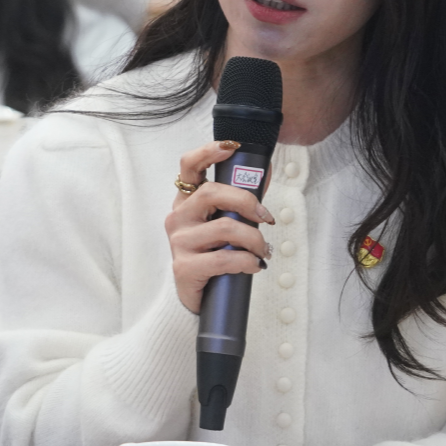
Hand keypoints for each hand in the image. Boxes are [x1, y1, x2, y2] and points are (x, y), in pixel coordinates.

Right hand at [166, 140, 274, 312]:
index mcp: (187, 201)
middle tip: (266, 218)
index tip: (231, 148)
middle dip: (247, 202)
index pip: (189, 166)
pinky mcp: (184, 268)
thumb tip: (265, 170)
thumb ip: (241, 199)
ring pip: (224, 228)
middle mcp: (178, 217)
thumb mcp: (225, 223)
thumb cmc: (214, 254)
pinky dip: (246, 262)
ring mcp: (179, 242)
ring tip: (263, 250)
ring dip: (254, 239)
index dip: (208, 152)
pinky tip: (254, 266)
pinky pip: (223, 259)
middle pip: (211, 193)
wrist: (198, 297)